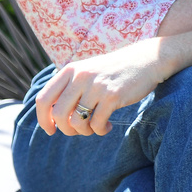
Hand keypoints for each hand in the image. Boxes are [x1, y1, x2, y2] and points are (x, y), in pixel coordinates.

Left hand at [35, 39, 164, 135]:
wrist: (147, 59)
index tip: (51, 130)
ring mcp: (96, 86)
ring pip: (76, 121)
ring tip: (94, 128)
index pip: (43, 99)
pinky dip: (100, 130)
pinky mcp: (112, 96)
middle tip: (78, 131)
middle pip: (58, 114)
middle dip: (66, 129)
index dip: (43, 119)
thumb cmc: (116, 70)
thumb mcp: (88, 72)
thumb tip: (53, 117)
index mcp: (70, 70)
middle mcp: (80, 76)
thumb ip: (70, 88)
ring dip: (84, 131)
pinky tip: (108, 126)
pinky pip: (97, 123)